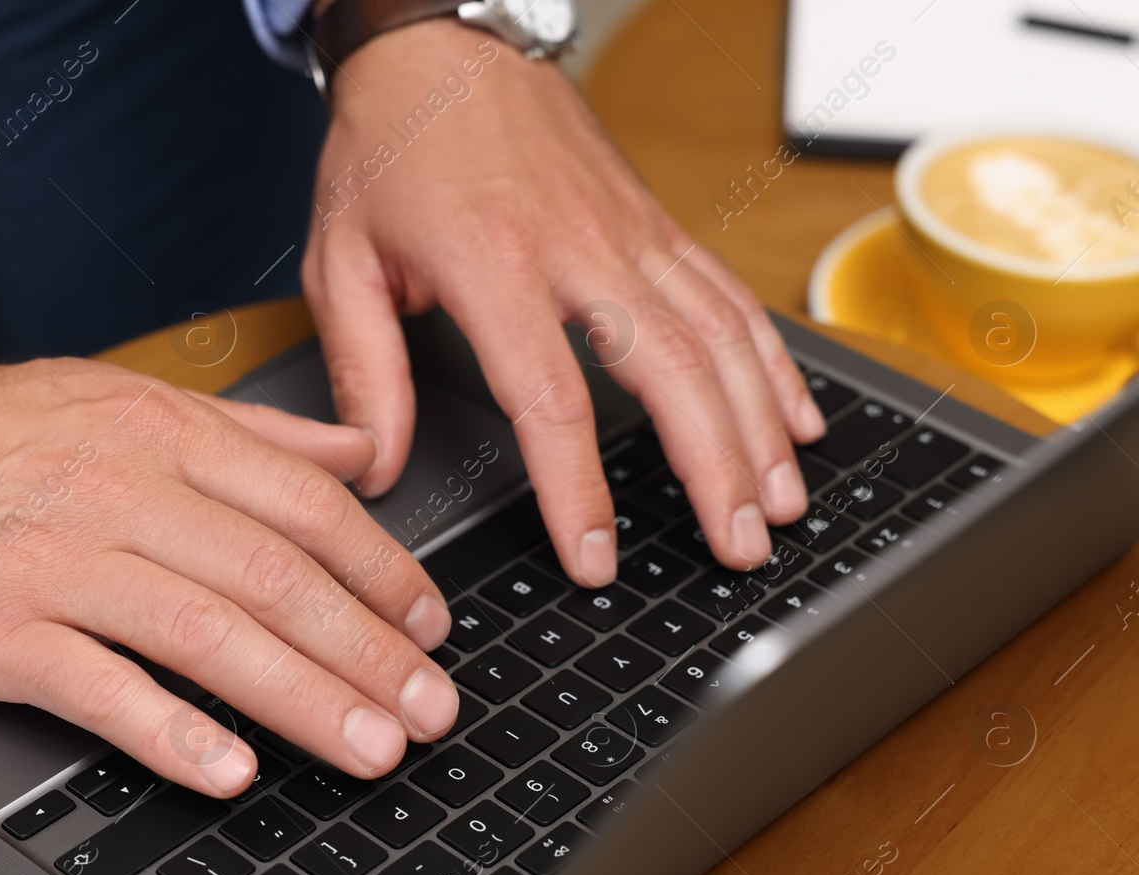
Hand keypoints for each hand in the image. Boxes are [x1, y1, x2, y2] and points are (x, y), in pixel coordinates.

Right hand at [0, 295, 462, 793]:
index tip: (431, 625)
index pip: (306, 506)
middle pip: (276, 578)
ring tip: (370, 746)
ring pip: (208, 635)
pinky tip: (230, 770)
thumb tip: (351, 455)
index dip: (383, 571)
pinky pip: (99, 688)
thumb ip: (243, 432)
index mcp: (159, 434)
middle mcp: (121, 492)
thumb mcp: (115, 396)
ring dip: (303, 700)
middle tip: (432, 707)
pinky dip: (170, 732)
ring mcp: (57, 564)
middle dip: (369, 651)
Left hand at [301, 21, 825, 579]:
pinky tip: (795, 416)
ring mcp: (630, 230)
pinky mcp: (656, 221)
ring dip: (760, 425)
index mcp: (493, 264)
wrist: (441, 44)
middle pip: (673, 371)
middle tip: (739, 548)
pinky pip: (730, 293)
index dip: (579, 490)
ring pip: (720, 334)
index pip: (552, 399)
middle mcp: (579, 246)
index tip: (593, 559)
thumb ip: (363, 371)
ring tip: (782, 504)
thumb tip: (377, 467)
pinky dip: (772, 360)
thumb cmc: (389, 149)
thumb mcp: (342, 261)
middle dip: (716, 469)